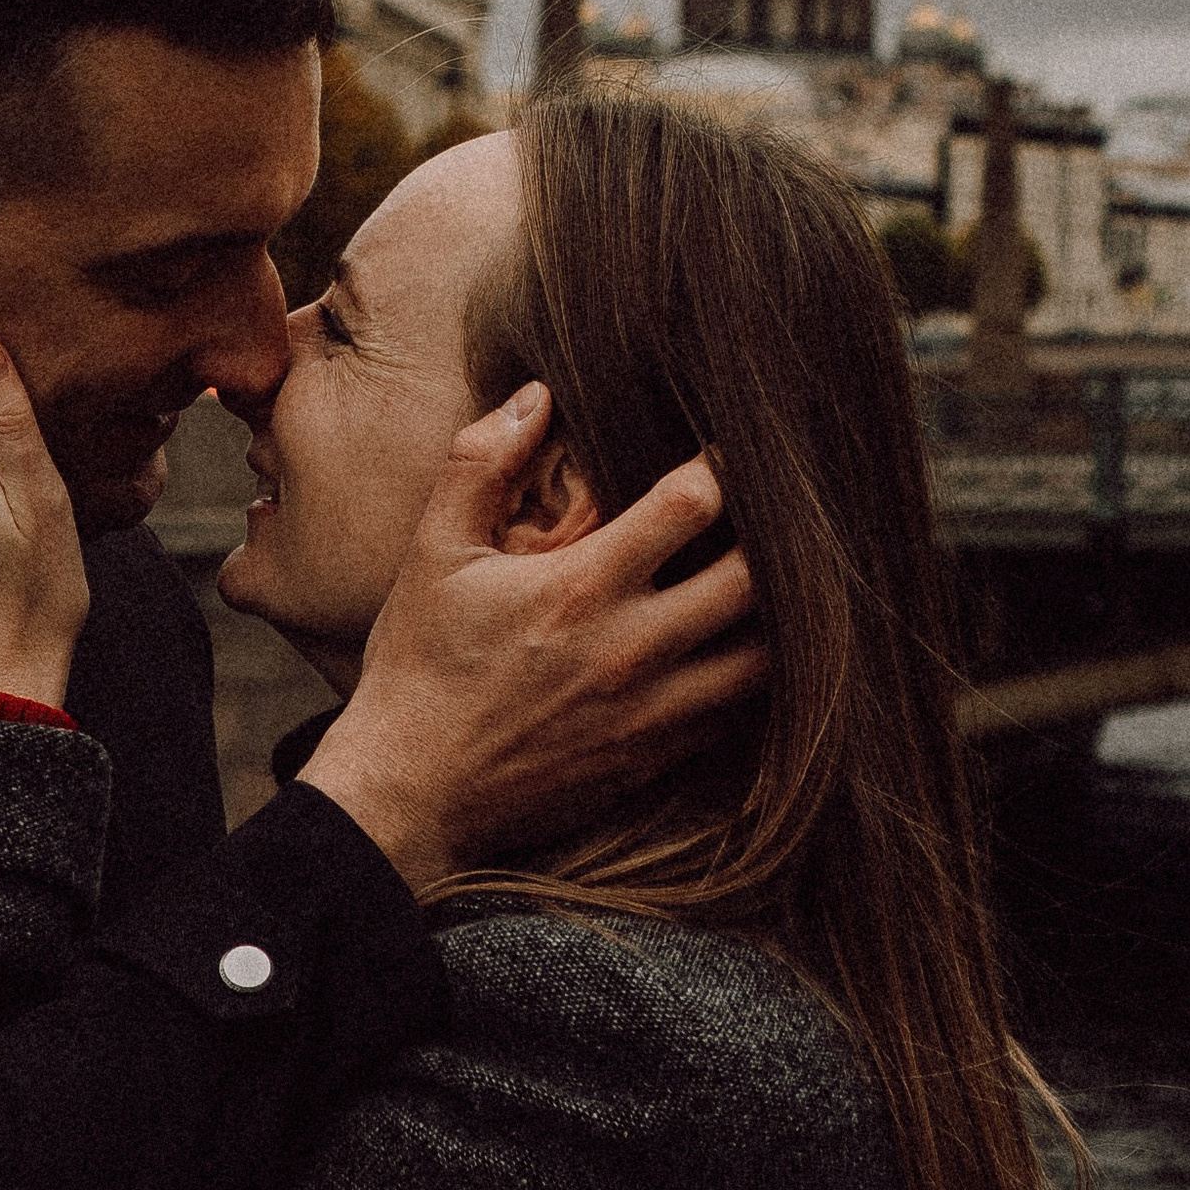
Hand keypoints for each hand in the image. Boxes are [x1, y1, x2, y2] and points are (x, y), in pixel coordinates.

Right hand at [300, 386, 761, 895]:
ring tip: (775, 581)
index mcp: (582, 587)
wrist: (410, 795)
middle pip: (755, 582)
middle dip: (774, 538)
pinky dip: (755, 677)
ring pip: (766, 658)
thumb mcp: (433, 552)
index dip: (722, 466)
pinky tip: (740, 647)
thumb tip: (537, 394)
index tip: (727, 450)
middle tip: (774, 512)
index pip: (693, 505)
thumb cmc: (419, 666)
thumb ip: (480, 462)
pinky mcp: (657, 759)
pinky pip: (740, 715)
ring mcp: (652, 712)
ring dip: (780, 615)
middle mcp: (632, 649)